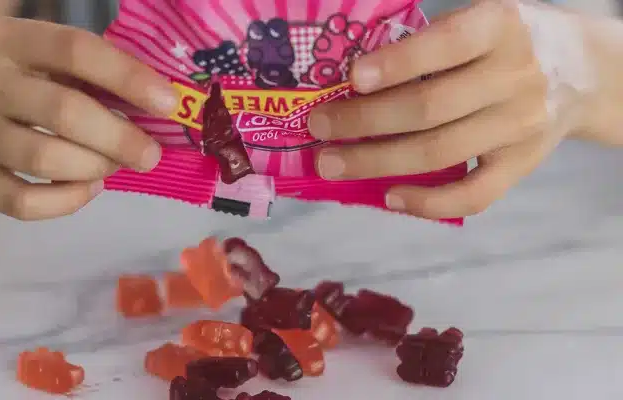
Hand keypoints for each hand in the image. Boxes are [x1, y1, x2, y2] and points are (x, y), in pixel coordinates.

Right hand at [0, 17, 177, 219]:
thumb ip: (83, 75)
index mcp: (4, 39)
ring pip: (47, 159)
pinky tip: (85, 189)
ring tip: (112, 167)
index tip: (168, 104)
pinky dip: (67, 200)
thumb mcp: (30, 59)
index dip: (129, 78)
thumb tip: (156, 107)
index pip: (76, 51)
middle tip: (149, 155)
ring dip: (96, 168)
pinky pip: (23, 201)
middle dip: (121, 138)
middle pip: (65, 111)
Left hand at [309, 0, 563, 219]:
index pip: (444, 46)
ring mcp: (520, 127)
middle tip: (318, 128)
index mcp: (500, 28)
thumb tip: (353, 83)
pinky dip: (427, 202)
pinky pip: (473, 195)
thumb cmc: (509, 43)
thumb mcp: (481, 21)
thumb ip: (431, 44)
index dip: (396, 65)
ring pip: (438, 153)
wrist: (583, 71)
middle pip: (428, 108)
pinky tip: (389, 196)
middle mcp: (515, 77)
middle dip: (363, 121)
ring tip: (331, 164)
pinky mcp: (521, 165)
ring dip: (375, 162)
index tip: (352, 79)